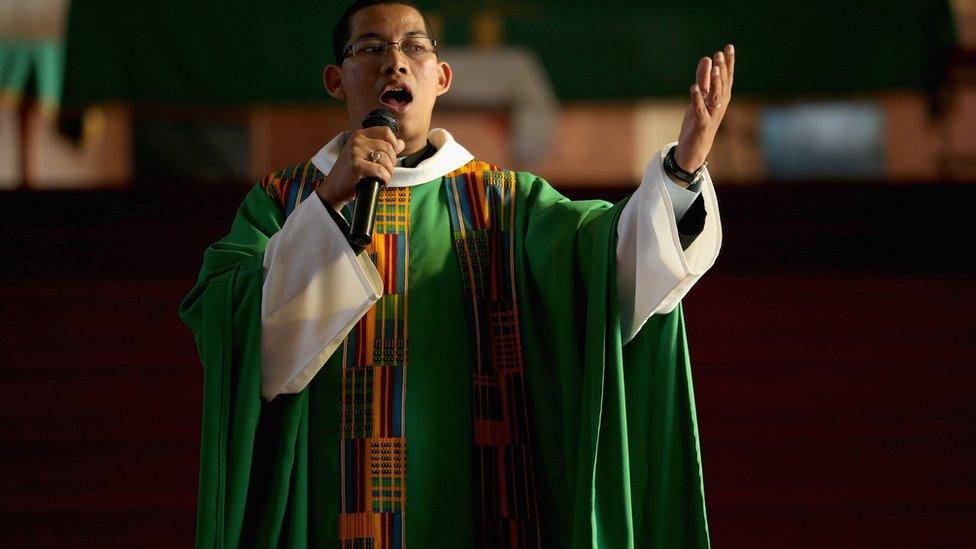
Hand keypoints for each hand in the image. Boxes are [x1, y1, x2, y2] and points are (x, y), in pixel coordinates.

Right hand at [316, 127, 404, 209]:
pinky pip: (381, 171)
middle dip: (392, 162)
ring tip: (382, 178)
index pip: (385, 131)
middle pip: (388, 147)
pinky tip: (380, 183)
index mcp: (359, 135)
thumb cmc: (350, 173)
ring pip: (386, 159)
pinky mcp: (356, 166)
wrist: (333, 189)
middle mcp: (356, 140)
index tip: (391, 156)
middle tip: (386, 172)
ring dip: (389, 172)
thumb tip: (402, 143)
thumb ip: (382, 148)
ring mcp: (355, 152)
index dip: (394, 143)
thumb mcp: (365, 156)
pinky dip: (384, 179)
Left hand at [674, 44, 734, 181]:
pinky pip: (700, 111)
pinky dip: (697, 99)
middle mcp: (719, 106)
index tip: (729, 47)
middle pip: (723, 85)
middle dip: (722, 69)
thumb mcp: (699, 98)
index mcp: (720, 99)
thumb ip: (703, 79)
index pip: (726, 78)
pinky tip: (694, 88)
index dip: (728, 63)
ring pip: (715, 97)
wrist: (694, 151)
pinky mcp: (701, 125)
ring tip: (714, 67)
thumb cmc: (698, 123)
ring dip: (715, 82)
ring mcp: (711, 116)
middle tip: (720, 54)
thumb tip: (706, 59)